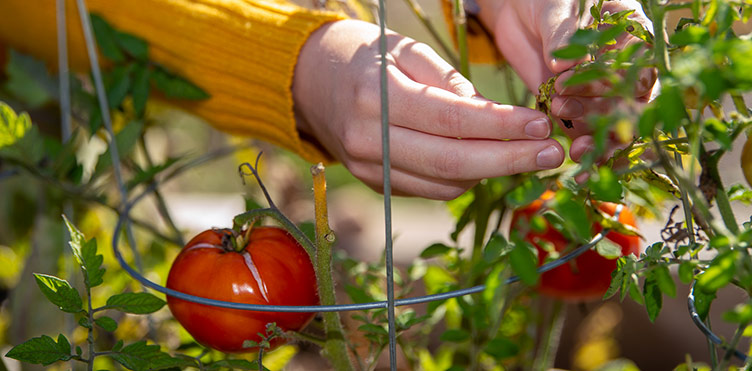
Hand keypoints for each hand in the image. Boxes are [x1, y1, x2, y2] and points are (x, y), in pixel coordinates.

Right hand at [293, 20, 563, 199]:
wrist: (310, 82)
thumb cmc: (364, 57)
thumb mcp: (407, 52)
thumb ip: (451, 85)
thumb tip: (496, 120)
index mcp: (376, 98)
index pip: (453, 122)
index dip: (503, 127)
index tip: (543, 126)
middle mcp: (367, 140)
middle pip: (453, 163)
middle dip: (510, 160)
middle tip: (553, 154)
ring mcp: (367, 169)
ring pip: (444, 184)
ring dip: (491, 172)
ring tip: (526, 154)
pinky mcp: (373, 183)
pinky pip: (429, 189)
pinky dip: (464, 178)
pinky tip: (488, 161)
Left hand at [477, 0, 657, 164]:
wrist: (517, 10)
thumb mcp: (554, 7)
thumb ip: (562, 34)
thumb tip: (564, 64)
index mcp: (632, 34)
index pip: (640, 65)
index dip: (617, 81)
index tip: (579, 83)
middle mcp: (624, 67)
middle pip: (634, 103)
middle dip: (613, 120)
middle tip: (576, 120)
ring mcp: (602, 90)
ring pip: (615, 123)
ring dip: (600, 140)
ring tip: (577, 151)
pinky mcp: (578, 107)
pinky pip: (588, 133)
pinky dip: (585, 150)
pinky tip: (577, 167)